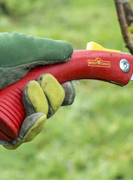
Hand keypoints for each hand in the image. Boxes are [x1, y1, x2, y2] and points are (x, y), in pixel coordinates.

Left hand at [0, 32, 74, 148]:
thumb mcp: (26, 48)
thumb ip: (51, 49)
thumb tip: (70, 52)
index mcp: (31, 75)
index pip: (56, 87)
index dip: (66, 89)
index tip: (68, 85)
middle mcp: (23, 94)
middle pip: (54, 105)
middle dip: (54, 95)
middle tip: (39, 81)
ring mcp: (12, 113)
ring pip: (42, 120)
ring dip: (42, 107)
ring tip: (26, 92)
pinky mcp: (0, 130)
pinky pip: (23, 138)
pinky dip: (32, 128)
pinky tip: (32, 119)